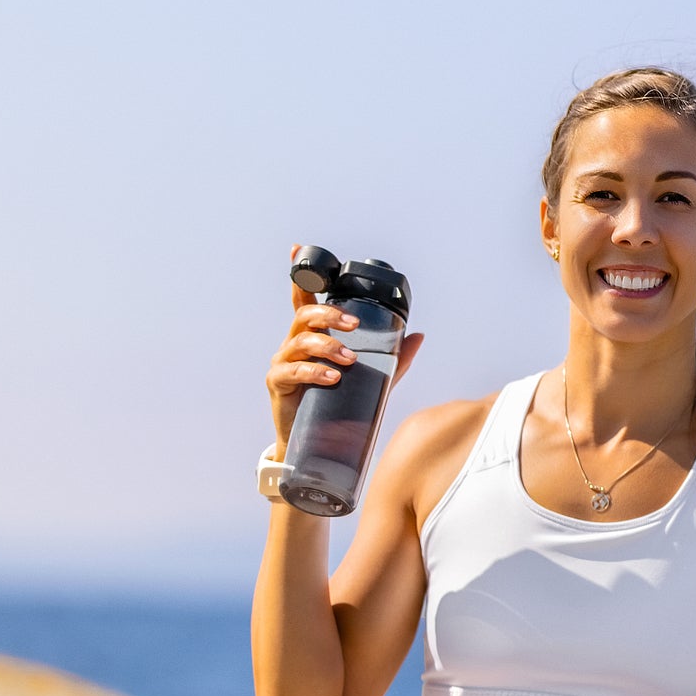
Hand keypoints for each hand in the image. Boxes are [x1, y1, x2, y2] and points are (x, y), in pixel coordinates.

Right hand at [265, 244, 422, 451]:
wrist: (314, 447)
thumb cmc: (338, 406)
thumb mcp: (370, 380)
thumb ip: (392, 359)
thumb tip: (418, 336)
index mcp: (313, 335)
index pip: (305, 299)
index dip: (301, 274)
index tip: (295, 249)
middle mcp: (295, 343)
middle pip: (305, 315)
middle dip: (330, 315)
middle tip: (354, 326)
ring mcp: (283, 362)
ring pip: (300, 341)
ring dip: (327, 346)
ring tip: (348, 360)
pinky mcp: (277, 384)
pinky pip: (291, 371)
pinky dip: (313, 372)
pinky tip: (331, 378)